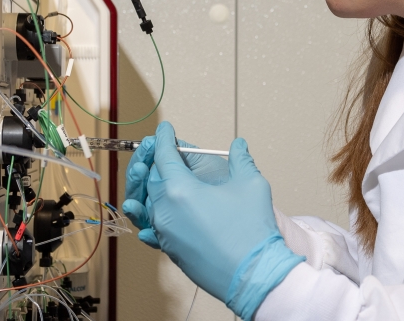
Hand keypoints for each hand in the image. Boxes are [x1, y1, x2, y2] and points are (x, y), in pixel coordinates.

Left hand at [144, 122, 302, 319]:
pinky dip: (153, 213)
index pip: (165, 156)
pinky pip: (153, 226)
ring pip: (150, 202)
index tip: (165, 129)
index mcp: (179, 189)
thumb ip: (241, 159)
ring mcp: (165, 232)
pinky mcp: (170, 249)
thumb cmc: (251, 230)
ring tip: (161, 177)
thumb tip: (238, 145)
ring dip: (154, 186)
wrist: (253, 275)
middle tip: (165, 150)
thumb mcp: (250, 184)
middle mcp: (164, 210)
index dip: (165, 138)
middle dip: (156, 160)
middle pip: (152, 178)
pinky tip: (158, 210)